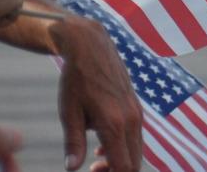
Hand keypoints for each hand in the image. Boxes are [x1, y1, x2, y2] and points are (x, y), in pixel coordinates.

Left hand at [52, 17, 141, 171]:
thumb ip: (73, 143)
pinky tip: (102, 146)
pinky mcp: (135, 106)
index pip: (123, 166)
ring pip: (137, 150)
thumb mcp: (69, 113)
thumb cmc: (77, 79)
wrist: (92, 47)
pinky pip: (136, 135)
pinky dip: (123, 147)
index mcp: (114, 123)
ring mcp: (136, 112)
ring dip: (120, 160)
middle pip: (135, 162)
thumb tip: (72, 167)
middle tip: (93, 170)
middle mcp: (132, 119)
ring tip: (95, 161)